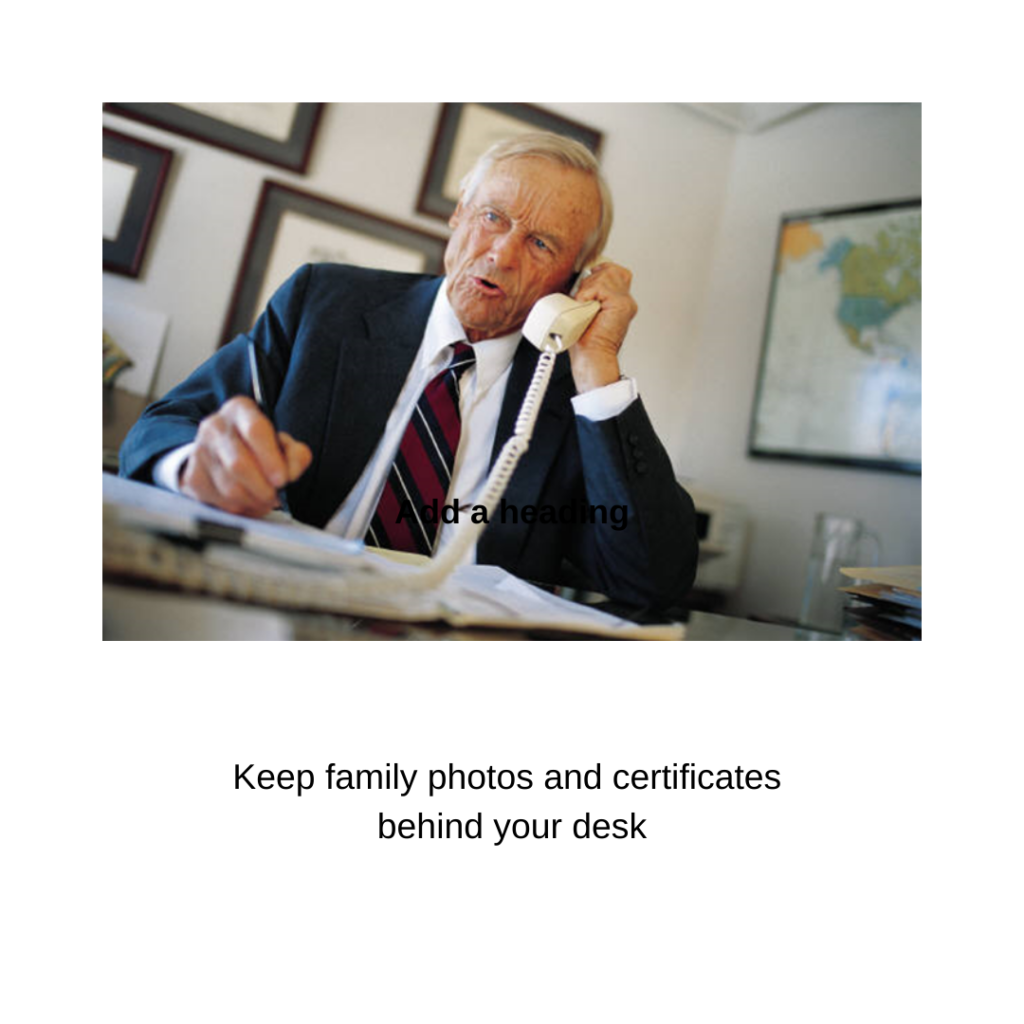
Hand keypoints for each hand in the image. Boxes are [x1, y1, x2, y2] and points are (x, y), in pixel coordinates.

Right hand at [180, 396, 311, 516]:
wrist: (223, 453)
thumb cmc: (259, 447)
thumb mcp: (282, 443)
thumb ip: (296, 454)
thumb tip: (290, 473)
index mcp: (240, 410)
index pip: (255, 431)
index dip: (271, 458)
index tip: (283, 479)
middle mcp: (215, 426)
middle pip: (239, 464)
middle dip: (263, 487)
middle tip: (275, 496)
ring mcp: (200, 451)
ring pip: (229, 488)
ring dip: (253, 501)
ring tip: (264, 500)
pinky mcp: (193, 477)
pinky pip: (220, 501)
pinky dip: (240, 508)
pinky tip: (249, 502)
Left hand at [567, 261, 637, 392]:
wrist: (591, 356)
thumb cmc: (585, 340)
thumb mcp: (586, 309)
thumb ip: (589, 293)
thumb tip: (580, 278)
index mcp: (620, 301)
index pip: (614, 271)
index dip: (597, 274)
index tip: (584, 289)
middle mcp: (626, 301)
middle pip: (610, 270)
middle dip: (591, 280)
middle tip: (582, 299)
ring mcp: (625, 302)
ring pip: (606, 274)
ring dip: (588, 287)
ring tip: (583, 304)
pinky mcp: (621, 304)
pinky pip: (601, 286)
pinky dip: (588, 293)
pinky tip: (584, 305)